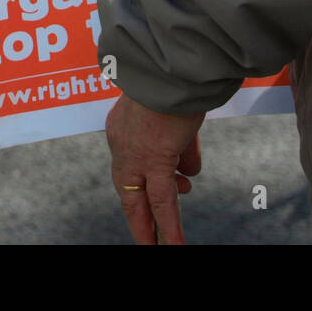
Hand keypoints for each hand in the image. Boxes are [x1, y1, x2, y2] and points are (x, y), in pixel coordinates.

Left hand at [105, 93, 205, 243]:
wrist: (173, 66)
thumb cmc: (179, 80)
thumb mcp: (178, 113)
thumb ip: (181, 144)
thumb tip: (189, 172)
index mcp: (123, 125)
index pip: (134, 162)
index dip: (146, 180)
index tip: (170, 187)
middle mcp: (122, 143)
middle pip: (128, 190)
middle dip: (139, 216)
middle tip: (147, 237)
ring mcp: (134, 154)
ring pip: (142, 201)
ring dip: (156, 224)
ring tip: (168, 243)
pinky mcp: (154, 160)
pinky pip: (161, 201)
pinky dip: (169, 225)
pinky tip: (175, 244)